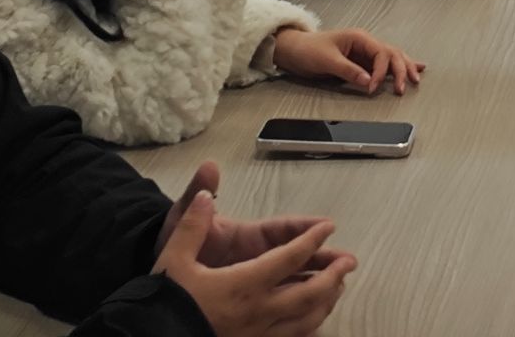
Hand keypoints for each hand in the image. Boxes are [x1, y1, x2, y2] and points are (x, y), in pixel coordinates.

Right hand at [154, 178, 353, 336]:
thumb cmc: (165, 301)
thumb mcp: (174, 258)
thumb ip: (192, 223)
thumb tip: (205, 191)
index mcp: (244, 283)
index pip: (288, 257)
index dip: (312, 240)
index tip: (328, 226)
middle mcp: (258, 310)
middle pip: (309, 293)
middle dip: (333, 275)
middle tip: (349, 260)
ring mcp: (257, 334)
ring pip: (305, 320)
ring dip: (326, 302)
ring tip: (339, 288)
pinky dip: (308, 327)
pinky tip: (313, 321)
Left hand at [273, 27, 424, 96]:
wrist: (294, 49)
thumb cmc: (308, 50)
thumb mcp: (327, 61)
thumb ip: (349, 71)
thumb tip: (368, 82)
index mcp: (359, 38)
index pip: (381, 53)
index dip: (381, 72)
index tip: (373, 88)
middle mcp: (365, 43)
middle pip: (392, 53)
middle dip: (401, 69)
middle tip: (404, 87)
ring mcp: (364, 51)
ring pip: (392, 57)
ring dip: (404, 67)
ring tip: (416, 77)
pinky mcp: (361, 60)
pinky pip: (384, 63)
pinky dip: (398, 66)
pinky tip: (412, 67)